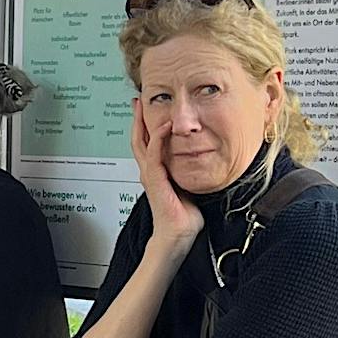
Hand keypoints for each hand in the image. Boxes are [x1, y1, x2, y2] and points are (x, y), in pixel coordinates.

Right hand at [130, 99, 200, 249]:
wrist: (177, 235)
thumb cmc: (184, 218)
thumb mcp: (187, 187)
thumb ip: (187, 173)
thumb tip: (199, 162)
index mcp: (156, 173)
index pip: (147, 144)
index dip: (146, 127)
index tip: (146, 111)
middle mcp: (148, 172)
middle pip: (138, 139)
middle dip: (137, 119)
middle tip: (137, 102)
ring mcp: (149, 175)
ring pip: (142, 143)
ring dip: (143, 123)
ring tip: (142, 107)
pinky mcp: (154, 179)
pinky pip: (154, 154)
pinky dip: (158, 138)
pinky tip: (163, 126)